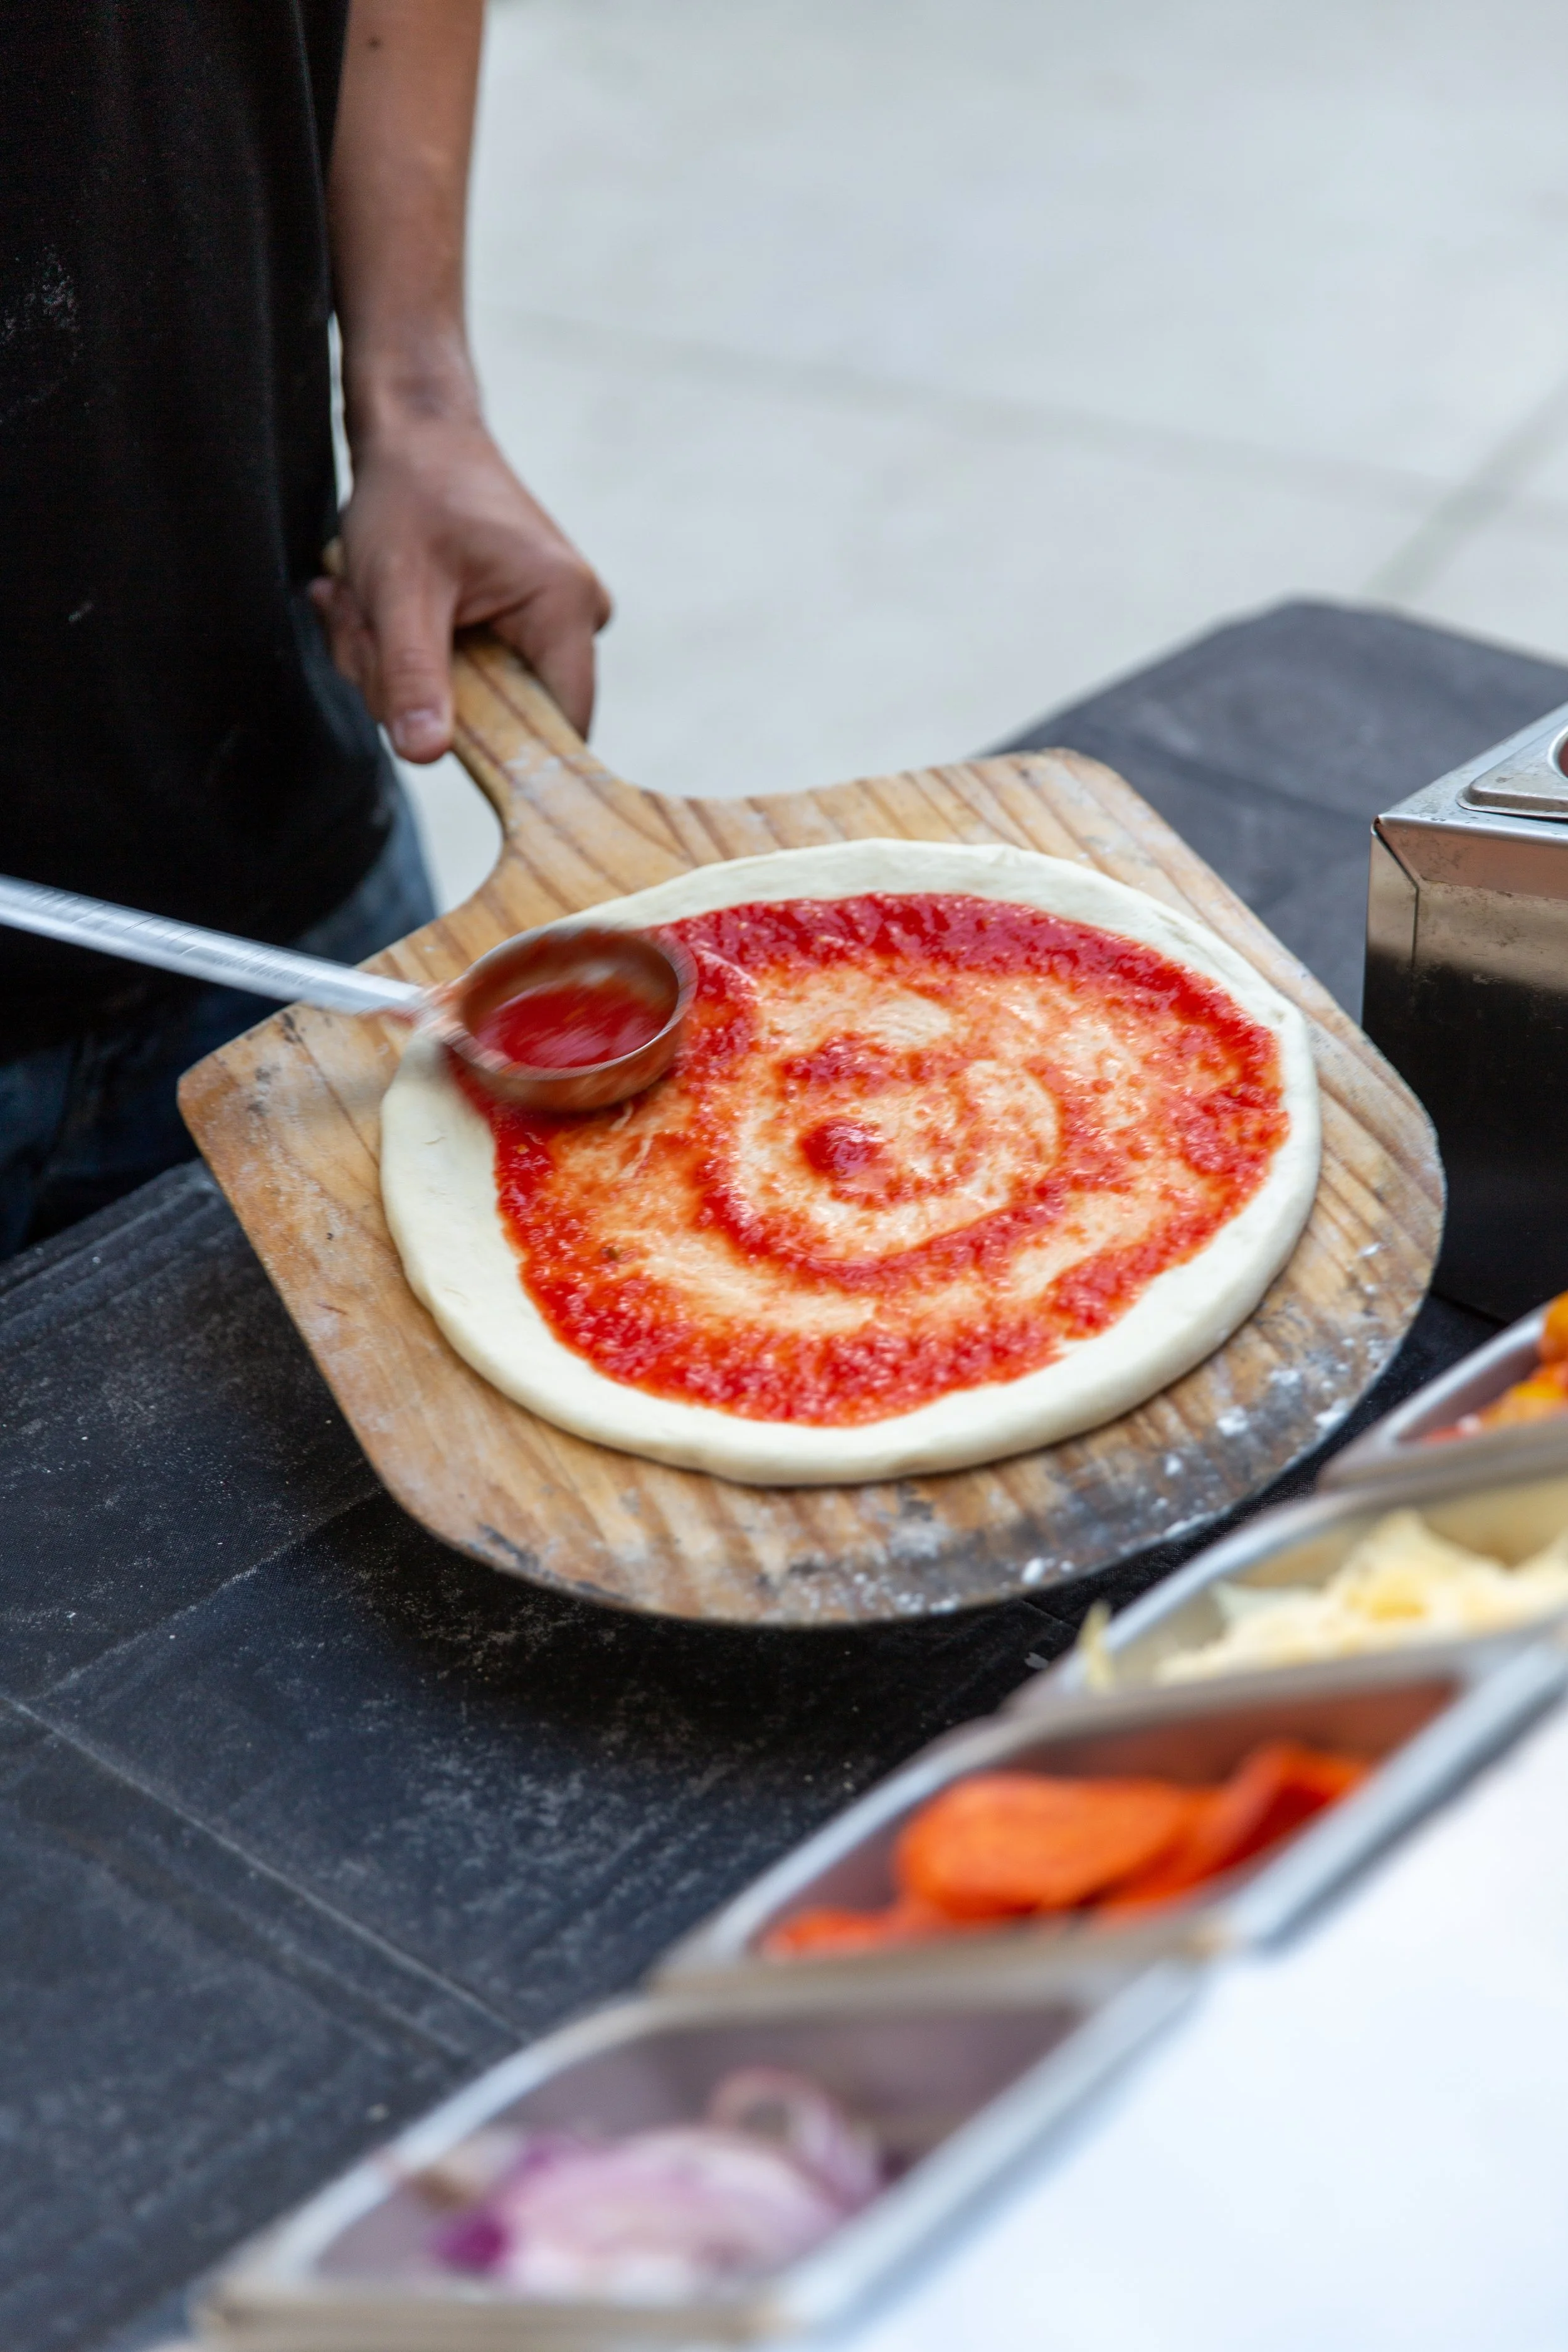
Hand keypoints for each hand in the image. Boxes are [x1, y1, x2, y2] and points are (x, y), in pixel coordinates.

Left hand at [309, 412, 611, 757]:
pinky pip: (463, 671)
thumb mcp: (398, 587)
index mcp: (565, 608)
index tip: (430, 737)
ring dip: (398, 667)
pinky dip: (410, 651)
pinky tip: (379, 607)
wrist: (414, 430)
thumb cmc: (411, 491)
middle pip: (502, 715)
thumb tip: (425, 755)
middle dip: (416, 690)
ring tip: (364, 605)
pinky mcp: (522, 619)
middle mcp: (576, 617)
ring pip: (471, 697)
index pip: (562, 727)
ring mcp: (551, 619)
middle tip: (362, 631)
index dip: (503, 754)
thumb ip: (411, 673)